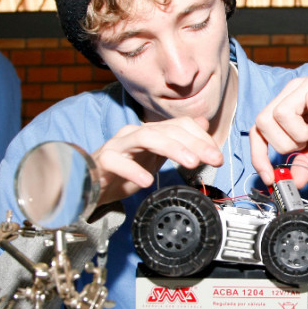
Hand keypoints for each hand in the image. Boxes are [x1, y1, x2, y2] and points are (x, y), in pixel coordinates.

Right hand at [92, 117, 223, 204]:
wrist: (90, 185)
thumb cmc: (124, 170)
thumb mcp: (156, 156)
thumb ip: (179, 140)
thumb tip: (203, 123)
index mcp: (150, 132)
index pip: (180, 125)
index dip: (201, 137)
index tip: (216, 155)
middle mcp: (135, 133)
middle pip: (166, 130)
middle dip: (194, 143)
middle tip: (212, 159)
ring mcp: (118, 145)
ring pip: (146, 137)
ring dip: (172, 148)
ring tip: (190, 163)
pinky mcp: (103, 161)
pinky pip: (117, 161)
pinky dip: (133, 170)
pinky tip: (147, 181)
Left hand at [250, 60, 307, 186]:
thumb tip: (295, 183)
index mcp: (286, 105)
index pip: (257, 130)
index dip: (258, 156)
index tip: (270, 177)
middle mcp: (291, 93)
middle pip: (263, 122)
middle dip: (284, 144)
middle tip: (307, 142)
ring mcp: (307, 86)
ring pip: (281, 114)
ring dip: (301, 133)